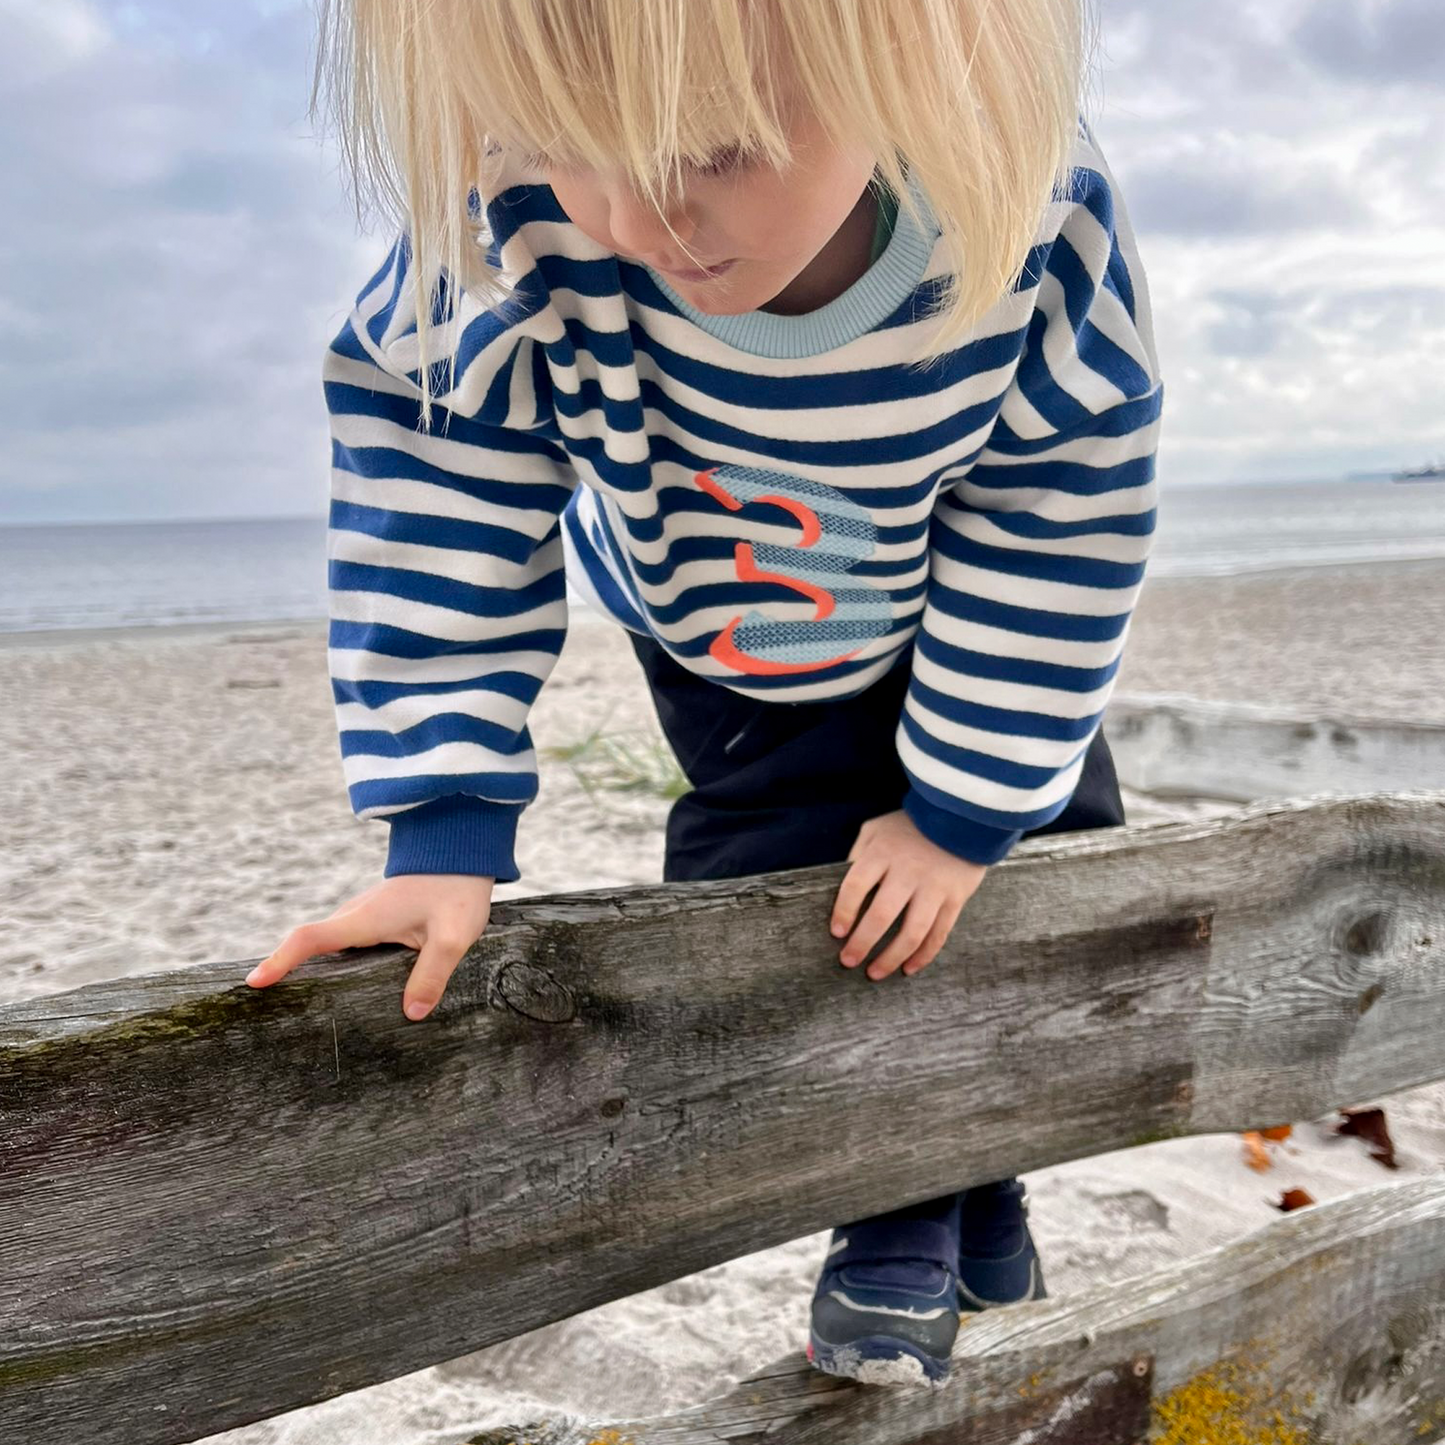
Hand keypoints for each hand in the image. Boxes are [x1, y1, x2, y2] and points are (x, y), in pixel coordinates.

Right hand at [243, 873, 496, 1020]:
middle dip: (287, 971)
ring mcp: (365, 913)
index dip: (280, 960)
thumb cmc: (455, 890)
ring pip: (331, 944)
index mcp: (365, 918)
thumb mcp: (451, 937)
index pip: (309, 939)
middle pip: (311, 945)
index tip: (254, 982)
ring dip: (315, 968)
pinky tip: (347, 986)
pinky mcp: (377, 916)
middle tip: (269, 1010)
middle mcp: (356, 914)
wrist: (462, 852)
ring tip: (303, 1007)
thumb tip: (411, 1014)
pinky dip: (338, 960)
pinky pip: (348, 941)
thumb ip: (431, 975)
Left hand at [830, 809, 987, 980]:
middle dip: (862, 943)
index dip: (843, 912)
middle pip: (881, 915)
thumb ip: (859, 854)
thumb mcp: (877, 828)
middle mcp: (907, 872)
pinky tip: (908, 968)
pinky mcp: (955, 898)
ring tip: (874, 973)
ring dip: (890, 957)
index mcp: (883, 852)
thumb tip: (841, 888)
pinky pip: (938, 934)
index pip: (855, 886)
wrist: (963, 817)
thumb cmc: (910, 825)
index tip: (837, 932)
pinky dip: (923, 956)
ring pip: (911, 932)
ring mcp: (933, 887)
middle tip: (848, 961)